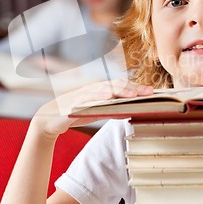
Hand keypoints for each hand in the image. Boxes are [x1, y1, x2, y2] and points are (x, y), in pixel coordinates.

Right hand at [32, 79, 153, 136]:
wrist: (49, 120)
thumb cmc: (76, 113)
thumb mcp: (98, 112)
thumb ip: (113, 109)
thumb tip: (131, 110)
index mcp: (101, 90)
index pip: (122, 86)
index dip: (137, 87)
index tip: (152, 91)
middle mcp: (94, 88)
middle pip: (117, 84)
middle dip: (134, 87)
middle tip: (149, 92)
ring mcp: (84, 93)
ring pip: (105, 88)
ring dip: (120, 91)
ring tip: (134, 94)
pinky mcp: (75, 101)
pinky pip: (89, 97)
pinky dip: (100, 96)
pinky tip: (109, 97)